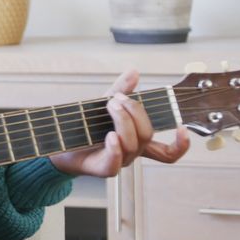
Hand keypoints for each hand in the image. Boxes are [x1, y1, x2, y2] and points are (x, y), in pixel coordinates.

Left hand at [49, 70, 189, 177]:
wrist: (56, 141)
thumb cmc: (83, 125)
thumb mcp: (103, 102)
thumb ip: (121, 89)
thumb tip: (135, 71)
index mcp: (137, 140)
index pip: (168, 152)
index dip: (181, 145)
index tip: (182, 128)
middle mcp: (131, 153)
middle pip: (148, 136)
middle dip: (136, 112)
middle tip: (117, 98)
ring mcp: (117, 161)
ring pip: (133, 145)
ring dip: (123, 121)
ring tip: (109, 105)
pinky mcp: (100, 168)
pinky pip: (115, 163)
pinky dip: (115, 148)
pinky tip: (109, 135)